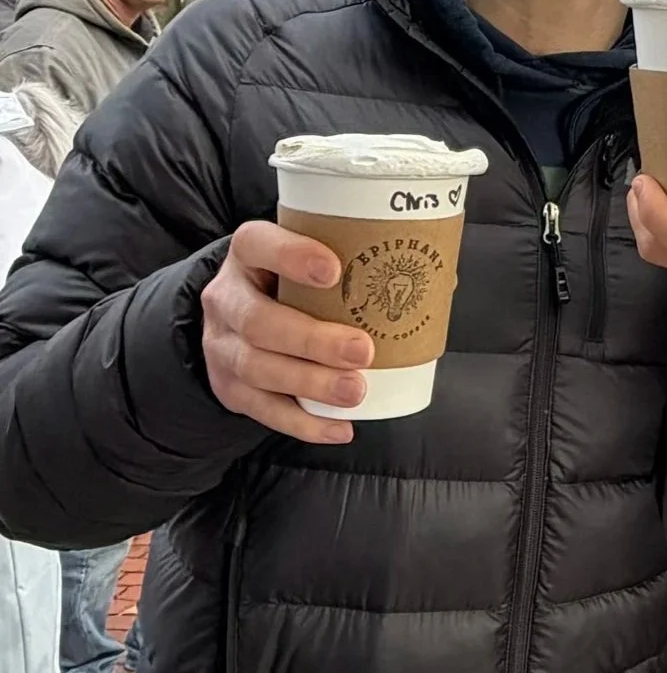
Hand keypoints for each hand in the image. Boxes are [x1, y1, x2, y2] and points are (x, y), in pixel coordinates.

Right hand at [202, 220, 374, 444]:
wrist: (238, 314)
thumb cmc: (294, 280)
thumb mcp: (311, 256)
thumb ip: (362, 259)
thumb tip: (439, 277)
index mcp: (249, 252)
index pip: (257, 244)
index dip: (292, 256)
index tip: (335, 271)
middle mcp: (227, 298)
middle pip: (258, 320)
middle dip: (312, 339)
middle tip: (362, 351)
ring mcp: (222, 346)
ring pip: (257, 368)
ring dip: (310, 384)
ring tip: (355, 392)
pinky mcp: (229, 388)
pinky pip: (263, 410)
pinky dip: (303, 423)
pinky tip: (340, 428)